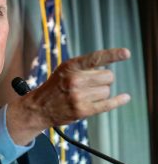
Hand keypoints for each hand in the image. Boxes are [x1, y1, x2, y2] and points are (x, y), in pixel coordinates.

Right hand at [6, 48, 130, 144]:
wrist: (38, 108)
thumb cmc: (54, 88)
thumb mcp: (64, 71)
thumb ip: (83, 68)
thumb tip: (108, 72)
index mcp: (70, 67)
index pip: (95, 58)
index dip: (113, 55)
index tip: (126, 53)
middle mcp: (74, 80)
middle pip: (107, 76)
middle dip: (104, 80)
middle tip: (92, 84)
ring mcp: (78, 96)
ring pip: (106, 91)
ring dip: (101, 93)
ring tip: (86, 95)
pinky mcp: (82, 110)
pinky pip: (107, 104)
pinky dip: (118, 101)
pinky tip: (125, 97)